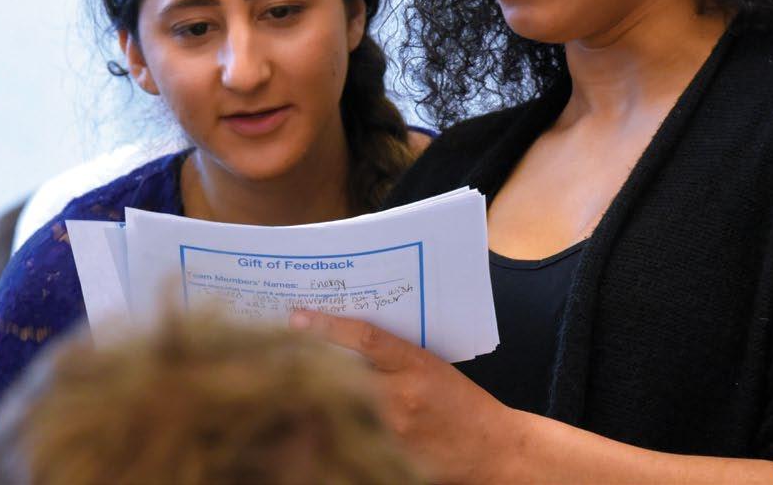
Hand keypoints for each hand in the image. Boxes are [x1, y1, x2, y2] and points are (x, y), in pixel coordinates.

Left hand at [290, 309, 521, 484]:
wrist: (495, 449)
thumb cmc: (462, 403)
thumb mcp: (431, 366)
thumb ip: (391, 355)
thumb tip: (342, 338)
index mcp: (416, 365)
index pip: (366, 337)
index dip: (328, 325)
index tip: (297, 316)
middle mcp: (402, 396)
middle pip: (341, 373)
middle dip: (309, 362)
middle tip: (277, 349)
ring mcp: (393, 430)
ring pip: (341, 405)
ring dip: (316, 394)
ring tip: (287, 380)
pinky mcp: (390, 455)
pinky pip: (351, 434)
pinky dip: (332, 423)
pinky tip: (314, 416)